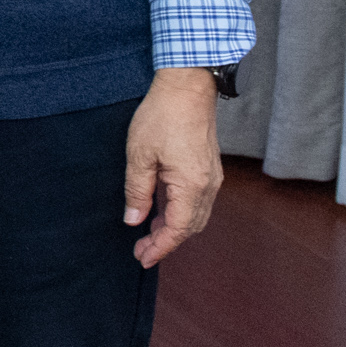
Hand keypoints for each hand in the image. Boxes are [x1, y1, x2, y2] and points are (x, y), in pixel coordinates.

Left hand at [124, 66, 224, 267]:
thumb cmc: (162, 116)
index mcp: (191, 185)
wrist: (188, 88)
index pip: (178, 229)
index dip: (160, 247)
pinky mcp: (209, 168)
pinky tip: (162, 212)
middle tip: (141, 251)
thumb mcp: (139, 155)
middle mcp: (208, 185)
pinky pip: (198, 201)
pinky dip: (181, 213)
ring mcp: (212, 177)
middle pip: (190, 227)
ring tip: (148, 235)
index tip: (142, 258)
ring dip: (174, 229)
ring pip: (196, 215)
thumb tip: (134, 219)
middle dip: (166, 242)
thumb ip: (137, 191)